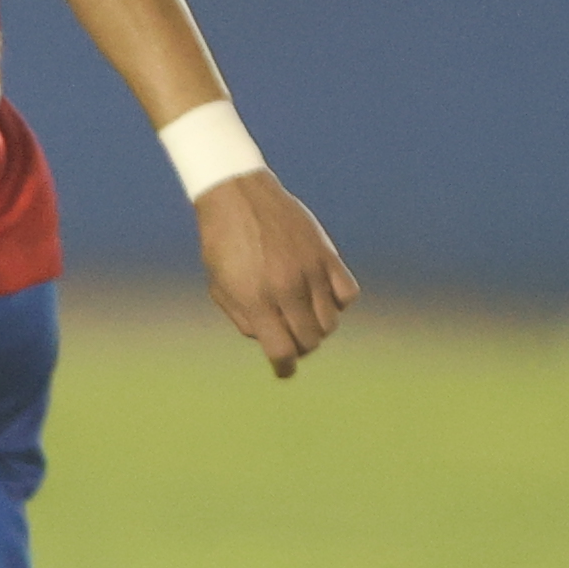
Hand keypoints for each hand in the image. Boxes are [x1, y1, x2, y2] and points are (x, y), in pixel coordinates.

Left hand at [197, 171, 357, 376]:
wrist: (238, 196)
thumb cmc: (222, 243)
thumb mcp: (220, 287)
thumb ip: (246, 320)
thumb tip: (272, 343)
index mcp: (256, 299)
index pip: (282, 351)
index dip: (284, 368)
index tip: (284, 370)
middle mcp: (286, 288)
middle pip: (310, 340)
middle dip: (300, 348)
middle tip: (291, 340)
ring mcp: (310, 270)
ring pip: (330, 321)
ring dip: (318, 327)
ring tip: (303, 316)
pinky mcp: (326, 254)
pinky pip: (348, 294)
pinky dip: (339, 302)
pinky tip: (323, 296)